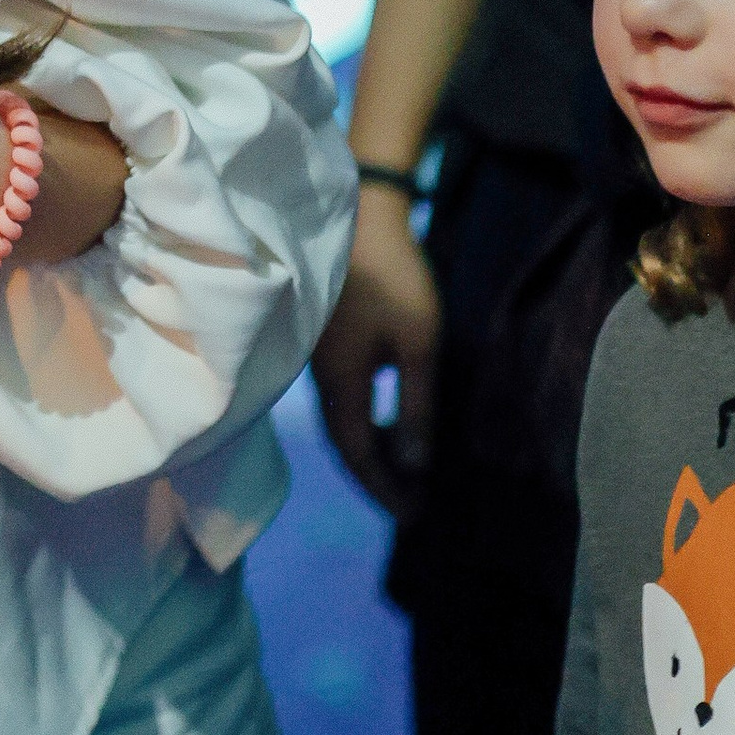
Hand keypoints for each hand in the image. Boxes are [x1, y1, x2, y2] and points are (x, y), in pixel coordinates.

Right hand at [310, 188, 440, 516]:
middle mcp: (320, 380)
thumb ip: (415, 406)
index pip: (359, 454)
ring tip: (405, 471)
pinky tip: (387, 424)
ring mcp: (316, 363)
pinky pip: (340, 403)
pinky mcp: (322, 346)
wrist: (358, 218)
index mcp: (341, 384)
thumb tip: (416, 464)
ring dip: (370, 453)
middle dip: (376, 478)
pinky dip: (363, 426)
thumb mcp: (417, 344)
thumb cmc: (394, 278)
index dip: (385, 489)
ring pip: (340, 425)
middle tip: (411, 505)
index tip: (413, 516)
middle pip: (344, 446)